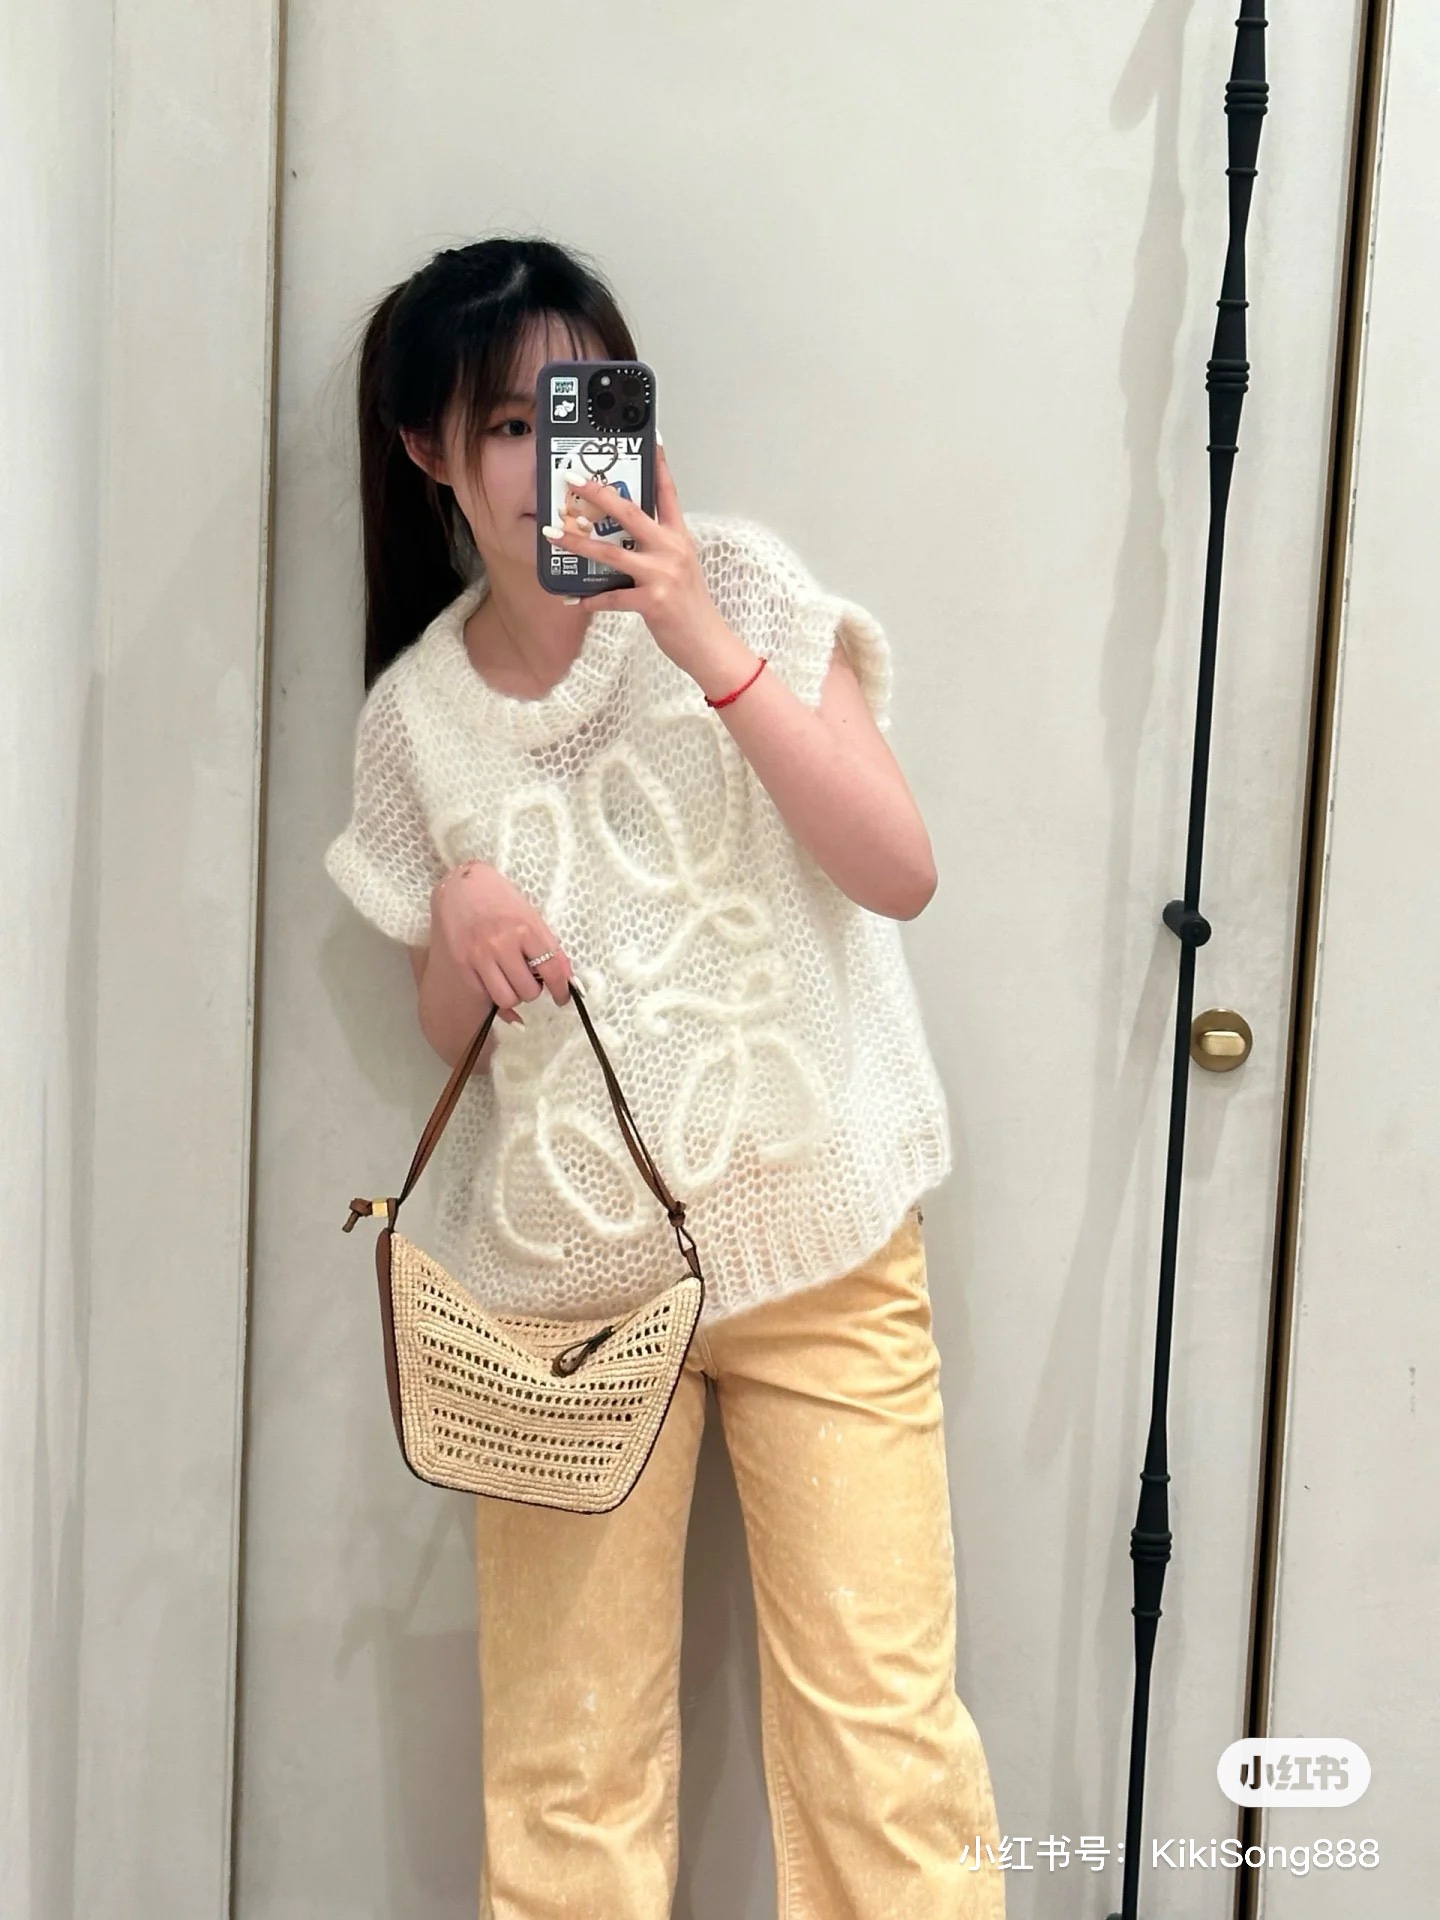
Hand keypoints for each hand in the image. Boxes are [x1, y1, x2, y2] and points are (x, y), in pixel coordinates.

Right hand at [430, 860, 571, 1024]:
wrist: (462, 887)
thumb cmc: (500, 900)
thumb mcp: (531, 917)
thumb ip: (549, 947)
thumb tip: (568, 978)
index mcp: (525, 928)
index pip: (551, 970)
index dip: (561, 990)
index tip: (562, 997)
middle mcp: (502, 944)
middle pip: (528, 991)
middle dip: (534, 990)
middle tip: (530, 980)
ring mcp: (480, 955)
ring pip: (506, 999)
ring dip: (514, 995)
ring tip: (512, 982)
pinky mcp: (462, 963)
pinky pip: (484, 994)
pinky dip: (493, 993)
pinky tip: (495, 981)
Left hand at [542, 441, 729, 672]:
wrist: (708, 643)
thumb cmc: (690, 606)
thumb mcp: (681, 568)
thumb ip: (657, 548)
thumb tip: (620, 539)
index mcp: (679, 537)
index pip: (668, 493)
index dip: (658, 464)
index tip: (649, 440)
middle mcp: (671, 550)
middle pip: (629, 513)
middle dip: (597, 494)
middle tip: (572, 480)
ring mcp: (662, 575)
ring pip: (610, 553)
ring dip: (576, 543)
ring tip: (551, 534)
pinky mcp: (653, 601)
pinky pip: (611, 597)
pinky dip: (589, 599)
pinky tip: (573, 599)